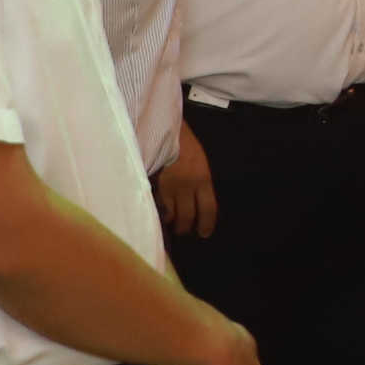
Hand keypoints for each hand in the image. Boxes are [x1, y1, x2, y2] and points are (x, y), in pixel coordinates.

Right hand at [153, 125, 219, 240]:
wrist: (166, 131)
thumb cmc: (186, 144)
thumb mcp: (201, 163)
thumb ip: (200, 182)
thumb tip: (196, 201)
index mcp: (204, 179)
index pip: (209, 208)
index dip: (207, 223)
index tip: (204, 233)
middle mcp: (189, 187)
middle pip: (188, 216)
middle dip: (186, 226)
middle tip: (183, 230)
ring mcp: (171, 187)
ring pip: (172, 214)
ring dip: (172, 220)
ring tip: (171, 222)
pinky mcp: (156, 185)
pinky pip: (160, 205)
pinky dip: (161, 210)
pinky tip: (160, 211)